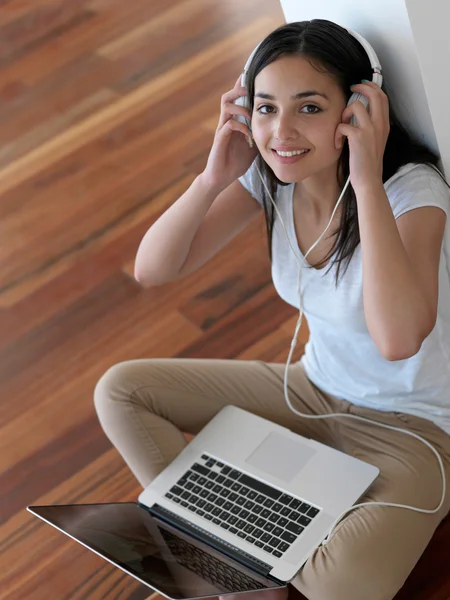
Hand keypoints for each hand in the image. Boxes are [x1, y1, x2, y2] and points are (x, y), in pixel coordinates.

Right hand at [202, 75, 257, 190]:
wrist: (221, 178)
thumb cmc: (236, 163)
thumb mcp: (253, 147)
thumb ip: (260, 135)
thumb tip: (277, 129)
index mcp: (234, 122)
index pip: (236, 100)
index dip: (243, 88)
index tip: (254, 78)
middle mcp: (226, 123)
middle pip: (228, 96)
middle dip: (240, 90)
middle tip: (252, 92)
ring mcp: (222, 130)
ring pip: (226, 106)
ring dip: (241, 107)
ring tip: (251, 114)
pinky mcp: (219, 140)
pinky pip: (228, 125)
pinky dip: (240, 126)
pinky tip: (248, 134)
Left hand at [335, 81, 389, 193]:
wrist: (369, 180)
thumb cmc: (368, 163)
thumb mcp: (375, 142)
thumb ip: (371, 127)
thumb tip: (359, 115)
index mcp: (384, 125)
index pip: (383, 97)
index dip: (372, 87)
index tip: (362, 86)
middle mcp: (379, 124)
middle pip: (374, 94)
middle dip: (361, 87)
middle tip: (351, 89)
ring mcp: (370, 130)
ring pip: (356, 105)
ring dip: (344, 113)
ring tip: (342, 126)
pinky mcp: (358, 138)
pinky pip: (343, 125)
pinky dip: (337, 133)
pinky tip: (338, 144)